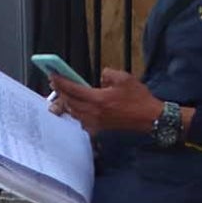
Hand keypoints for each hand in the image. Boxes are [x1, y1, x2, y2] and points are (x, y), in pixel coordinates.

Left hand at [48, 67, 162, 133]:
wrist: (149, 118)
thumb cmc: (138, 99)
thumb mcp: (124, 78)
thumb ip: (108, 74)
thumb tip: (100, 76)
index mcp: (98, 99)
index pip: (73, 90)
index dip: (61, 82)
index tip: (53, 76)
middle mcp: (93, 113)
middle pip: (69, 102)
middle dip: (60, 92)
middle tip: (55, 83)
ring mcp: (95, 122)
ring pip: (73, 112)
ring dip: (66, 102)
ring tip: (63, 94)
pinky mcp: (99, 128)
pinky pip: (81, 120)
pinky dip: (76, 113)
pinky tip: (76, 108)